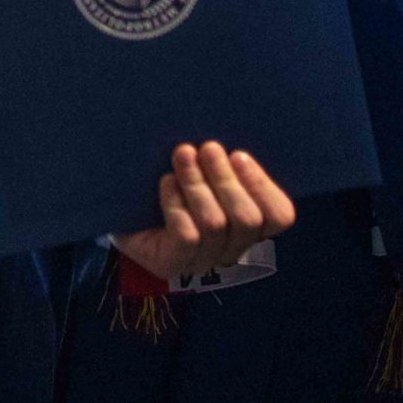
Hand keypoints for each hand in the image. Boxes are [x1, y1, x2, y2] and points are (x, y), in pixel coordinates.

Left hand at [115, 142, 295, 282]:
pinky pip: (186, 235)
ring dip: (198, 184)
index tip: (239, 155)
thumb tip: (226, 140)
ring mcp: (202, 260)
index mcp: (249, 227)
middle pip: (247, 219)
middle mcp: (232, 249)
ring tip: (183, 155)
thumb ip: (221, 162)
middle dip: (226, 179)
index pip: (279, 216)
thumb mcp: (202, 173)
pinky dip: (177, 204)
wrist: (123, 216)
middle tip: (208, 148)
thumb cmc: (171, 188)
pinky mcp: (172, 263)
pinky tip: (166, 182)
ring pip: (215, 224)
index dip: (263, 186)